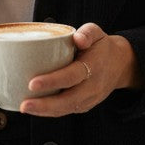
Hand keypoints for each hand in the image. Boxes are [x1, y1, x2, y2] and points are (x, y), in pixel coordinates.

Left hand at [19, 23, 140, 116]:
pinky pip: (67, 110)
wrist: (120, 64)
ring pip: (66, 109)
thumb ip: (87, 32)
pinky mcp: (85, 105)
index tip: (32, 83)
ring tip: (25, 107)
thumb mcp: (96, 32)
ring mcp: (90, 98)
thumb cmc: (101, 46)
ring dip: (45, 111)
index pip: (72, 76)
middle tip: (24, 104)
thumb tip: (77, 38)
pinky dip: (50, 112)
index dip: (53, 81)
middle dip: (45, 104)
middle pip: (68, 99)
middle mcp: (93, 86)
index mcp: (94, 66)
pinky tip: (35, 109)